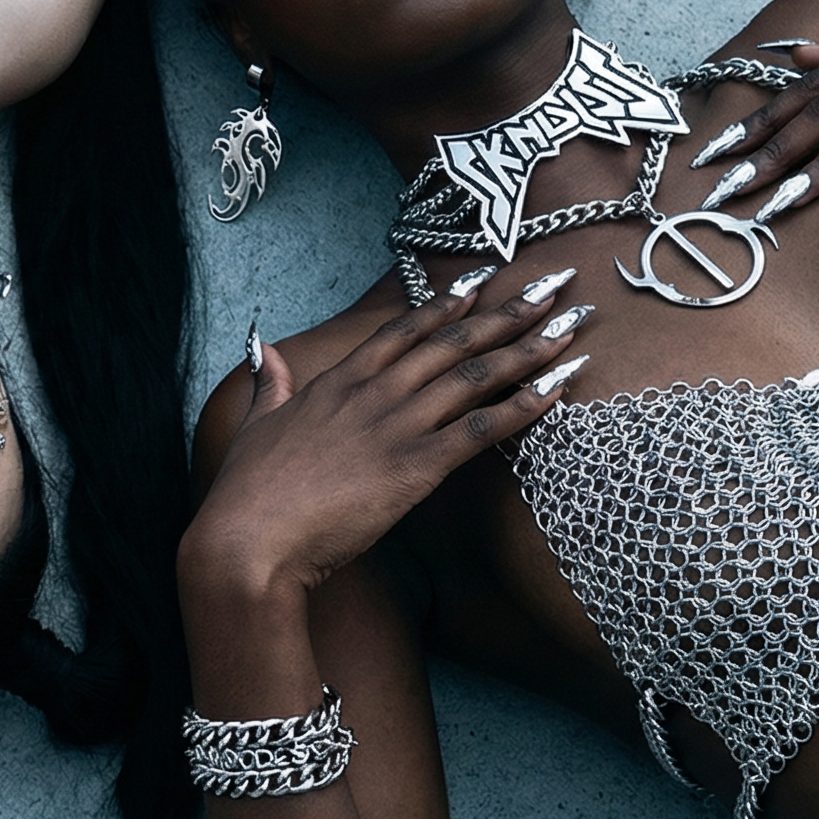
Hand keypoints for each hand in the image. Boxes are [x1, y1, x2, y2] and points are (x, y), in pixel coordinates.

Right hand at [184, 280, 584, 602]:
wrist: (247, 541)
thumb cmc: (247, 492)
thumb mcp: (255, 426)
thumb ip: (270, 383)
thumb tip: (265, 351)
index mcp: (338, 383)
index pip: (405, 330)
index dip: (450, 302)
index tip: (487, 277)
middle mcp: (374, 394)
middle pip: (453, 342)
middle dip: (509, 311)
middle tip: (554, 284)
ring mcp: (395, 428)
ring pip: (475, 377)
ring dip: (529, 348)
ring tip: (572, 324)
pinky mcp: (414, 469)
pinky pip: (481, 431)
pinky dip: (523, 407)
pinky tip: (558, 388)